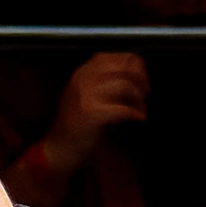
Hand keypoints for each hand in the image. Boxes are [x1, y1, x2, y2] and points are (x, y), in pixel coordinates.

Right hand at [37, 52, 148, 173]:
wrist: (58, 149)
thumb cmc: (75, 125)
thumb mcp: (84, 95)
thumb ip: (102, 81)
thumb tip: (134, 74)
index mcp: (81, 73)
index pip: (114, 56)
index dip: (133, 64)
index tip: (141, 77)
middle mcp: (83, 80)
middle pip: (123, 67)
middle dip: (141, 78)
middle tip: (146, 92)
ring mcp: (86, 96)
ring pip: (126, 85)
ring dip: (139, 98)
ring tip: (141, 108)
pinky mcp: (92, 114)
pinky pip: (124, 108)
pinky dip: (136, 113)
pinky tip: (138, 118)